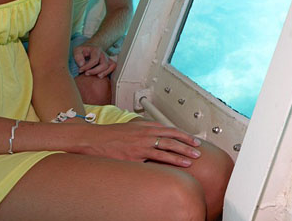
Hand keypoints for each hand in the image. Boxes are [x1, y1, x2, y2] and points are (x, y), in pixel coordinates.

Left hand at [73, 44, 116, 77]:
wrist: (91, 46)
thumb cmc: (84, 50)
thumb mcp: (77, 50)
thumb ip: (78, 56)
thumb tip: (82, 65)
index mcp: (96, 50)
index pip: (94, 60)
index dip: (87, 67)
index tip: (80, 70)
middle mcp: (104, 54)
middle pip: (104, 64)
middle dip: (95, 71)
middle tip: (86, 74)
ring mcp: (108, 58)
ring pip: (111, 66)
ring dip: (104, 73)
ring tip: (97, 76)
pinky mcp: (110, 62)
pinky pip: (113, 67)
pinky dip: (109, 72)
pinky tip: (101, 76)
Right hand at [78, 120, 202, 166]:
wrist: (93, 139)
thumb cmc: (111, 135)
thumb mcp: (131, 126)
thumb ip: (146, 127)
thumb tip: (158, 131)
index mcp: (146, 126)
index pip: (170, 129)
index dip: (184, 135)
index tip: (193, 140)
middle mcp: (146, 133)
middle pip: (172, 137)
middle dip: (187, 144)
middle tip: (198, 150)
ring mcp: (141, 144)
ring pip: (167, 148)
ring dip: (182, 154)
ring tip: (192, 159)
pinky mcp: (135, 155)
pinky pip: (155, 158)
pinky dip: (168, 161)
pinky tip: (176, 165)